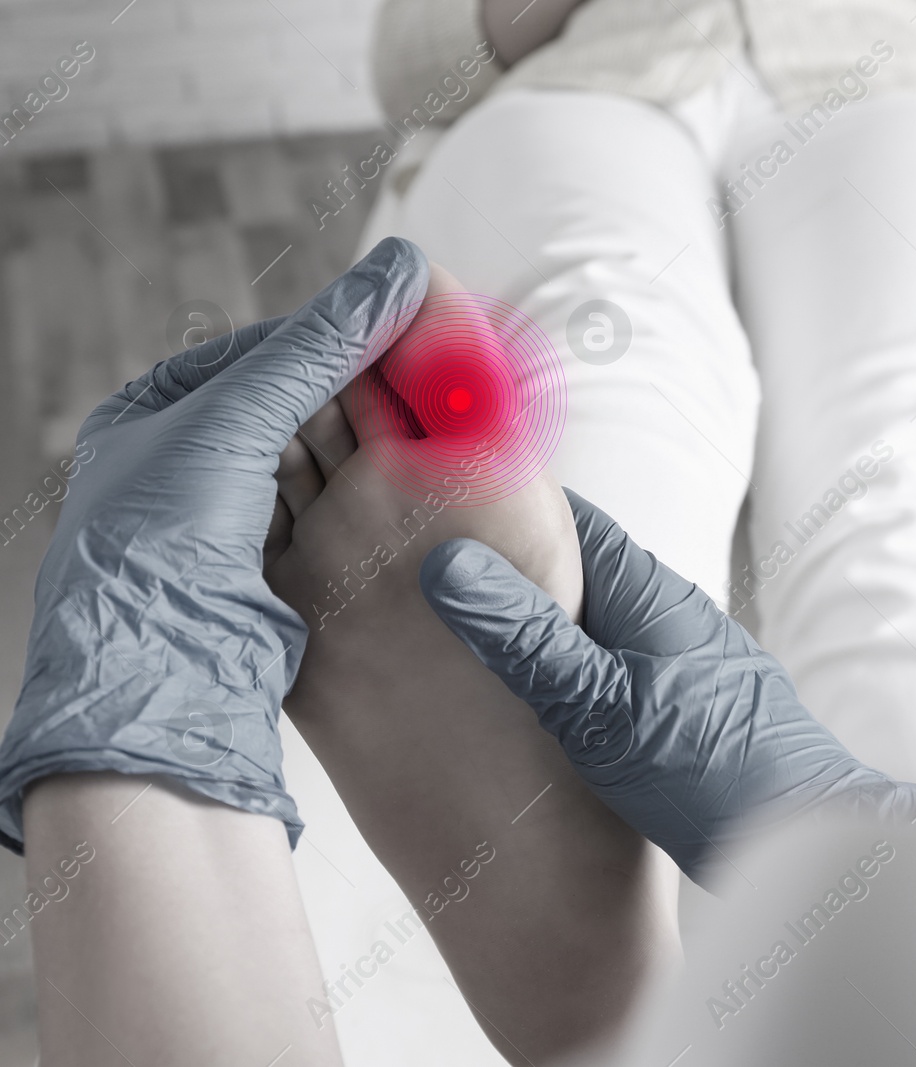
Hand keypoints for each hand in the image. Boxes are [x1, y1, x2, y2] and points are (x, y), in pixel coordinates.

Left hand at [0, 237, 428, 849]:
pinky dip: (367, 494)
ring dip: (372, 442)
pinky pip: (326, 514)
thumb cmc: (161, 543)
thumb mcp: (236, 421)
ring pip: (315, 462)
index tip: (404, 320)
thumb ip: (320, 346)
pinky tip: (414, 480)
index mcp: (148, 416)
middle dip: (358, 389)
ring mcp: (221, 525)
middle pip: (291, 405)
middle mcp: (178, 466)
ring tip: (437, 418)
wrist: (157, 682)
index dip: (332, 336)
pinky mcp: (262, 574)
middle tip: (433, 367)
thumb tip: (402, 267)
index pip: (259, 354)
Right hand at [419, 489, 915, 886]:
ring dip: (538, 627)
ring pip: (591, 621)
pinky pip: (612, 664)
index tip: (428, 511)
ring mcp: (680, 653)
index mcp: (647, 589)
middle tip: (422, 586)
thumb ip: (526, 640)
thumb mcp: (599, 708)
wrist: (806, 834)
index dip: (498, 506)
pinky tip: (536, 707)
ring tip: (461, 648)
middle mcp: (667, 608)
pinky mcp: (687, 697)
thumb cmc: (712, 770)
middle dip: (507, 571)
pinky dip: (570, 670)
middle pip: (573, 568)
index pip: (564, 518)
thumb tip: (449, 565)